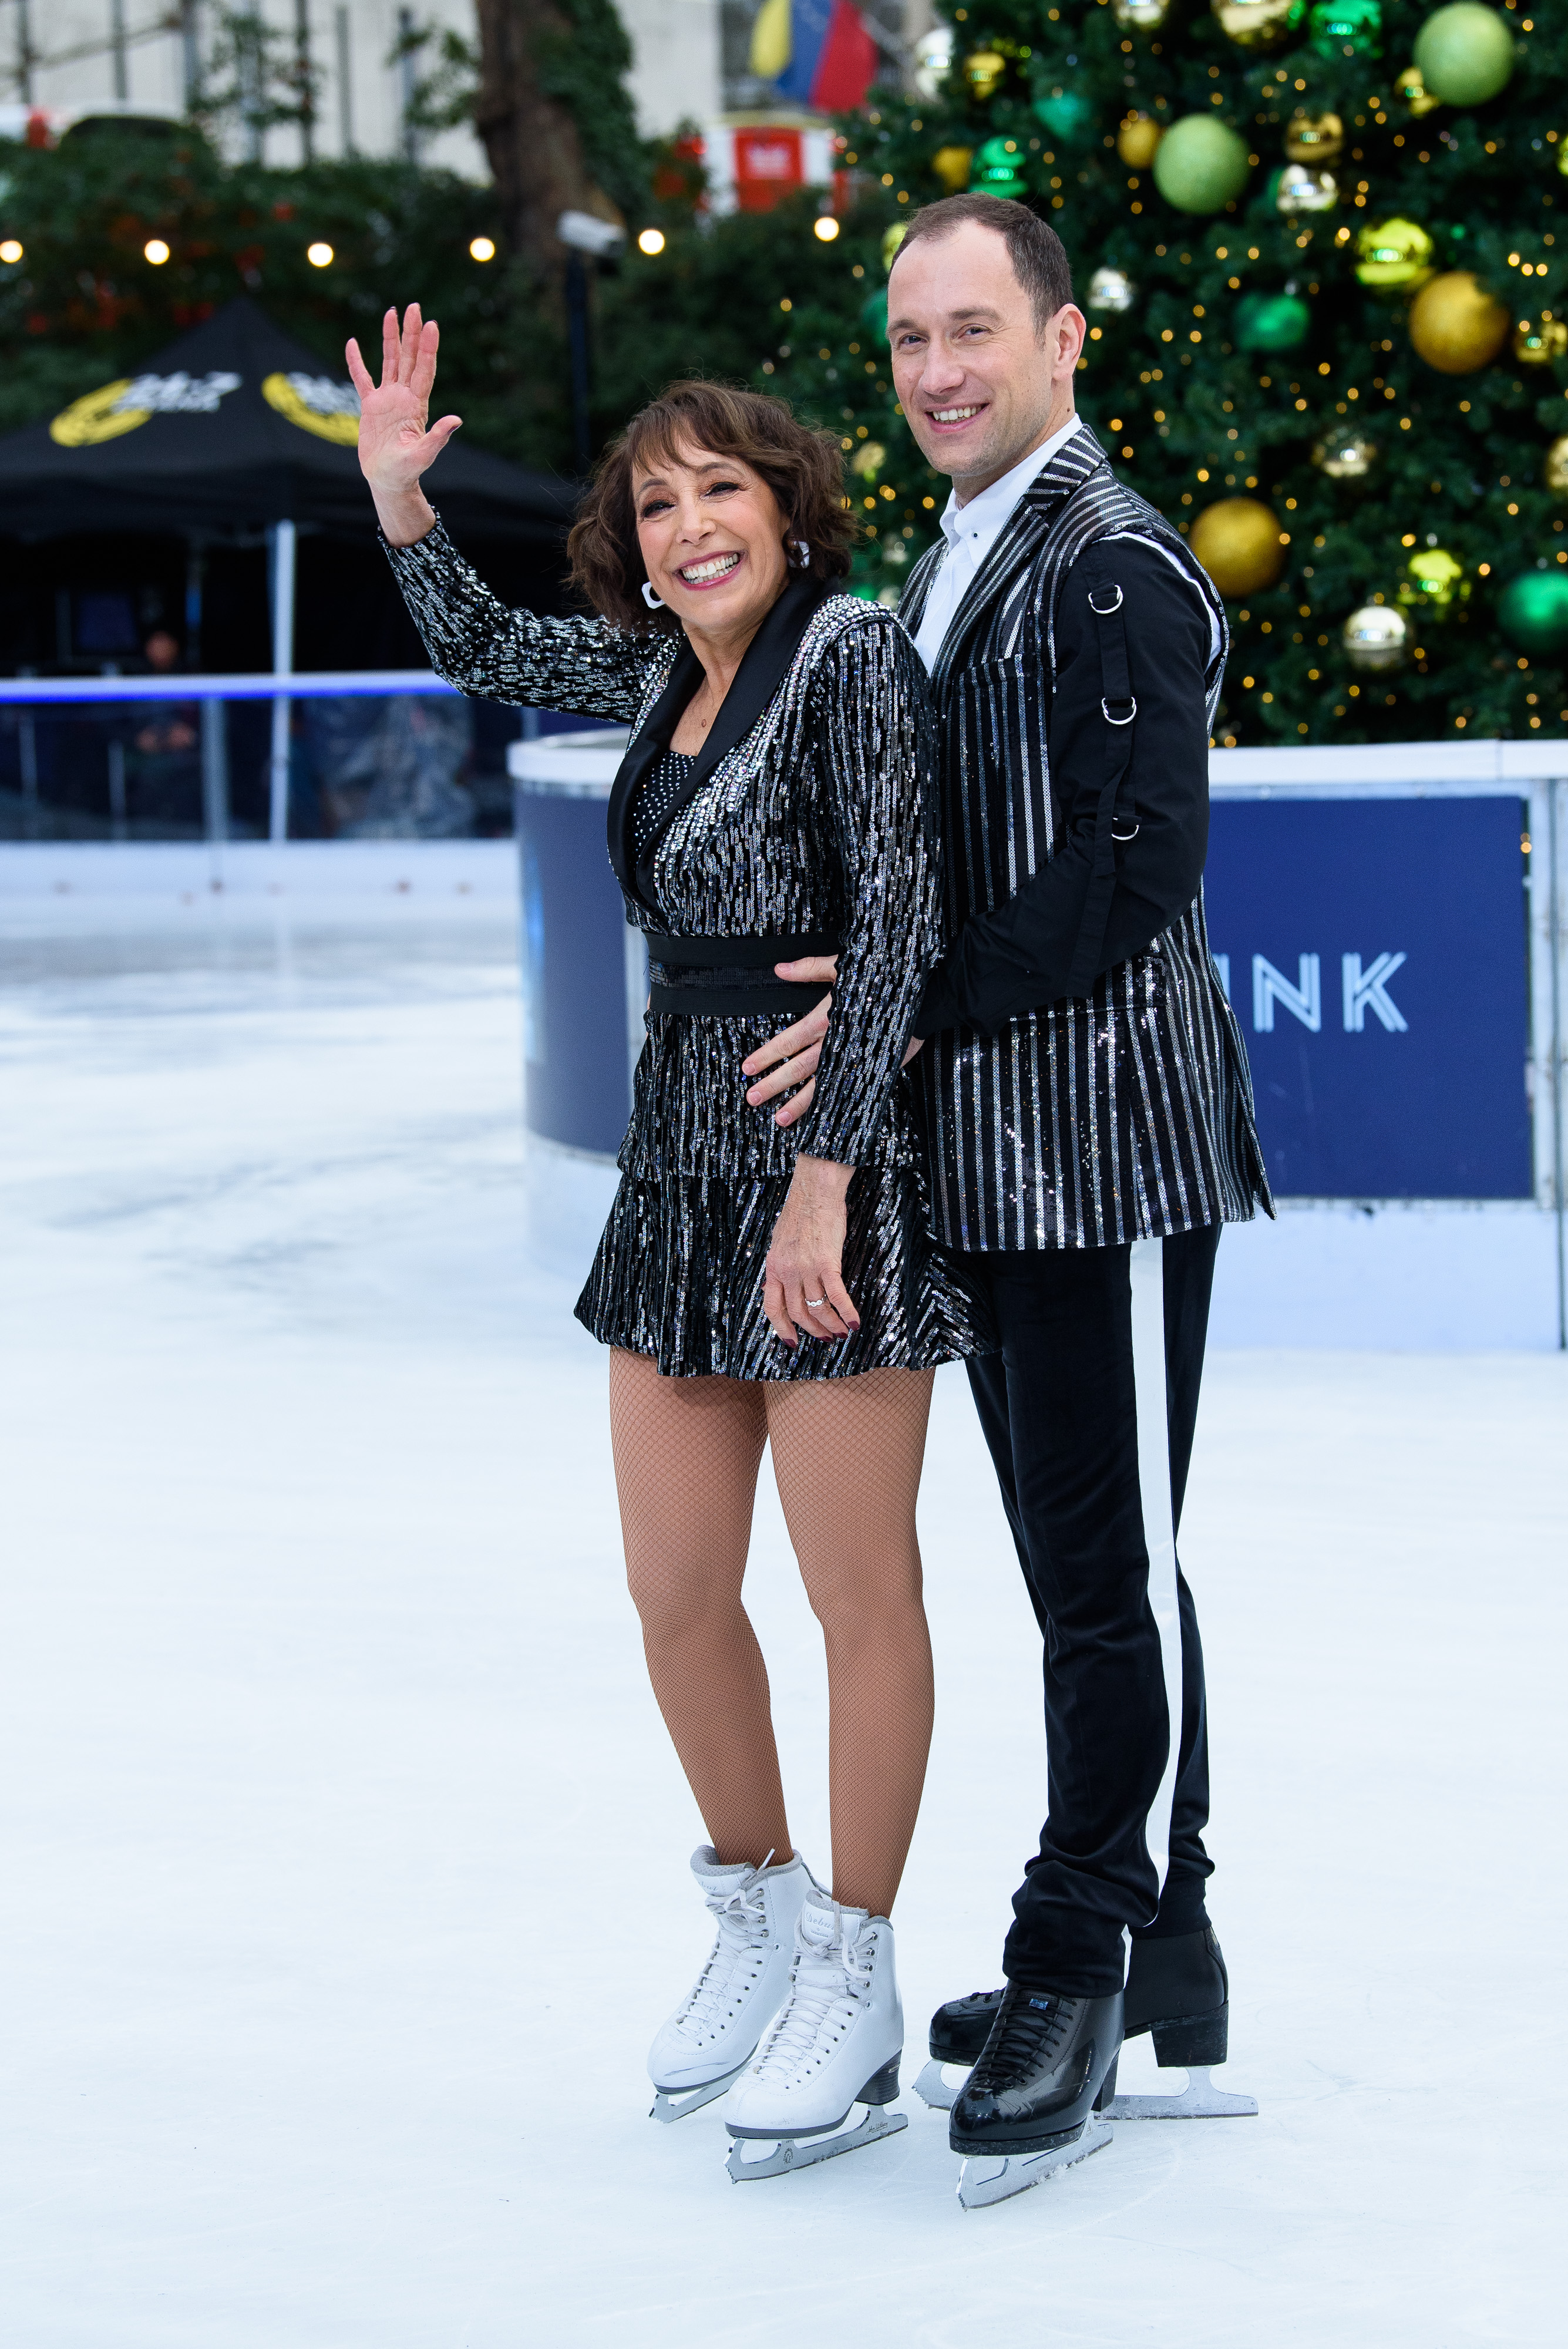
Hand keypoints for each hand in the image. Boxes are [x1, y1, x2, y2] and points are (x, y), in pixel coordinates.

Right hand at [345, 305, 462, 544]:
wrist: (388, 481)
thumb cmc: (406, 472)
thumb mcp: (423, 455)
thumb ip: (438, 437)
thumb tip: (457, 420)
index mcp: (416, 405)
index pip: (424, 370)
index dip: (428, 347)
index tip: (432, 324)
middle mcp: (403, 397)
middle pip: (410, 357)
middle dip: (412, 332)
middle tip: (414, 306)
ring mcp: (387, 400)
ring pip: (390, 361)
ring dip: (391, 337)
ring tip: (391, 312)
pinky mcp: (370, 406)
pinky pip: (362, 378)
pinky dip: (356, 361)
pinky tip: (352, 342)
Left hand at [742, 953, 923, 1126]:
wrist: (928, 996)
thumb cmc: (885, 977)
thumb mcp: (844, 965)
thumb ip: (810, 968)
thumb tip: (780, 969)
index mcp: (830, 1017)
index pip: (790, 1040)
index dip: (768, 1055)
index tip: (747, 1068)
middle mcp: (840, 1042)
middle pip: (801, 1068)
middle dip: (775, 1084)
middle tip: (752, 1098)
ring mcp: (857, 1059)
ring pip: (823, 1085)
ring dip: (799, 1103)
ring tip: (779, 1119)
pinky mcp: (873, 1069)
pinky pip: (847, 1091)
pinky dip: (832, 1106)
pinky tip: (820, 1119)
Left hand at [763, 1156, 858, 1347]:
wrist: (815, 1192)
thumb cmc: (800, 1212)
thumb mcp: (779, 1241)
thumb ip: (779, 1265)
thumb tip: (774, 1284)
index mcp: (773, 1266)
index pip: (773, 1307)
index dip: (782, 1329)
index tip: (792, 1342)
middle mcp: (787, 1271)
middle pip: (798, 1312)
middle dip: (813, 1330)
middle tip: (825, 1338)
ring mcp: (806, 1268)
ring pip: (818, 1308)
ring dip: (831, 1325)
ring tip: (841, 1333)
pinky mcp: (827, 1263)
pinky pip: (837, 1296)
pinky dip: (847, 1313)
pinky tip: (854, 1322)